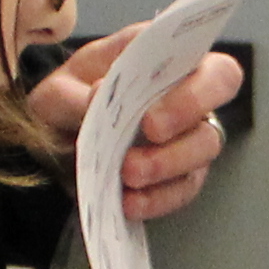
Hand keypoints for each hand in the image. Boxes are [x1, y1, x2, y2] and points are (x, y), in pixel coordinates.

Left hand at [30, 34, 242, 223]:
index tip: (155, 112)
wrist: (52, 137)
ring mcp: (187, 144)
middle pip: (213, 117)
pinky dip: (156, 199)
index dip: (198, 92)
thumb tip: (102, 94)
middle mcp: (189, 104)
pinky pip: (180, 192)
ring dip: (166, 165)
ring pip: (202, 156)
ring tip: (128, 173)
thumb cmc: (69, 98)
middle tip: (149, 133)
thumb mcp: (61, 88)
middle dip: (183, 128)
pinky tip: (129, 201)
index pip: (216, 72)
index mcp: (171, 67)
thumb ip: (78, 91)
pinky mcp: (176, 180)